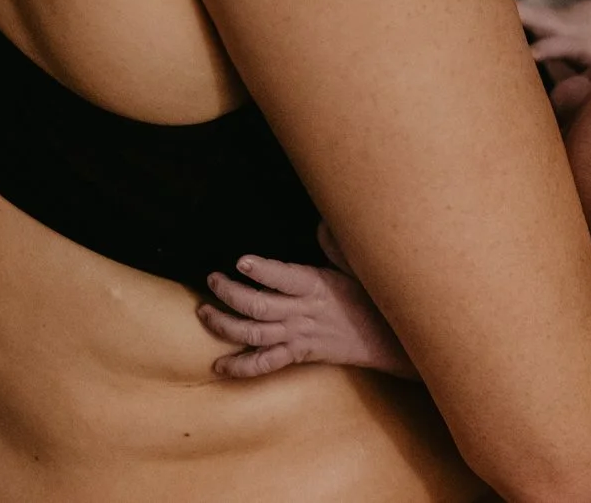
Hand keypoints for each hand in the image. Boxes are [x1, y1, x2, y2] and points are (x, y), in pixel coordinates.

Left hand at [199, 241, 416, 379]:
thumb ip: (335, 244)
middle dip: (229, 293)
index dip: (261, 270)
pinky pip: (266, 365)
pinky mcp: (298, 355)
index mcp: (315, 286)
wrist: (387, 340)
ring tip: (204, 312)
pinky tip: (220, 365)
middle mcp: (302, 312)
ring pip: (253, 334)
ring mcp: (298, 336)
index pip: (283, 277)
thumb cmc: (371, 296)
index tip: (240, 261)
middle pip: (257, 306)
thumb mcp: (357, 265)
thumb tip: (321, 223)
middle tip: (212, 280)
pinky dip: (241, 368)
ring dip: (224, 325)